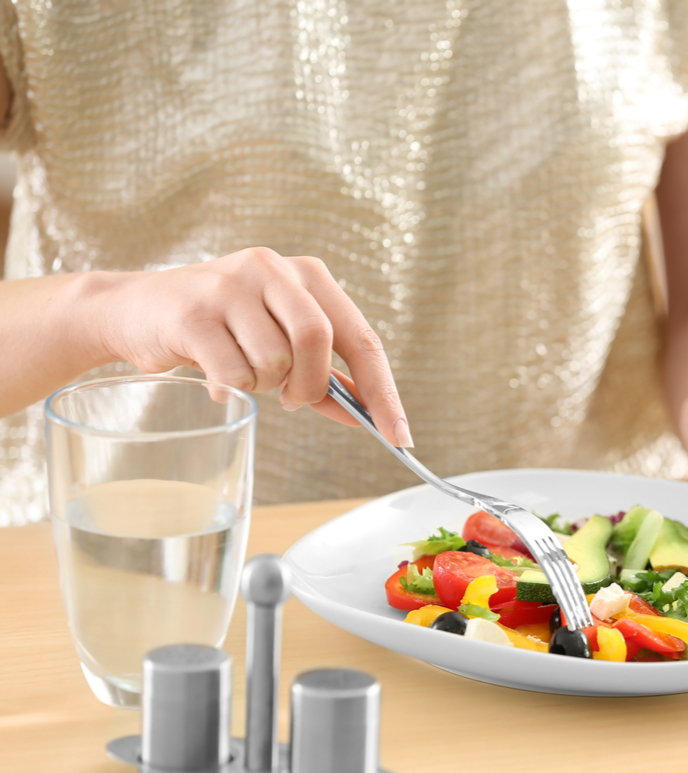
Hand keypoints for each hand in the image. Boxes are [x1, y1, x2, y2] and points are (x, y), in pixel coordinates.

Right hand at [93, 247, 412, 445]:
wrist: (134, 311)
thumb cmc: (220, 329)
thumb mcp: (279, 343)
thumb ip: (324, 378)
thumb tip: (368, 415)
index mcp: (307, 275)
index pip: (362, 337)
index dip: (383, 390)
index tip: (399, 434)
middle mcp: (273, 269)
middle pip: (318, 341)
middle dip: (309, 386)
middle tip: (291, 401)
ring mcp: (231, 285)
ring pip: (274, 361)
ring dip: (262, 385)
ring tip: (239, 369)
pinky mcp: (193, 311)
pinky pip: (234, 372)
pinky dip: (230, 386)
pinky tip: (212, 371)